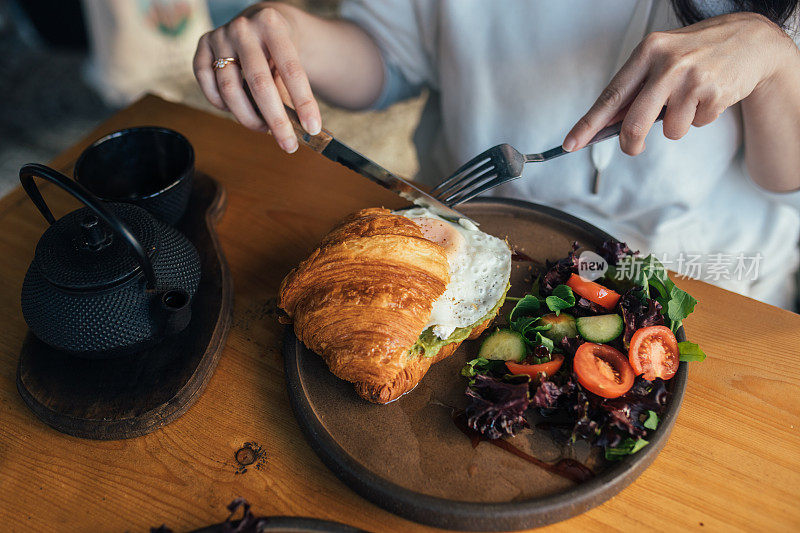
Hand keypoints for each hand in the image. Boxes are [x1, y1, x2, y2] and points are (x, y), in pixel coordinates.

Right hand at [193, 3, 320, 152]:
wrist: (258, 23)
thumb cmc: (279, 49)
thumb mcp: (290, 60)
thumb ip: (288, 89)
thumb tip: (291, 130)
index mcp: (272, 25)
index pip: (291, 69)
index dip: (303, 102)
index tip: (312, 128)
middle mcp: (243, 28)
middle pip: (259, 83)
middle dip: (276, 120)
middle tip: (289, 144)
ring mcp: (219, 37)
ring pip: (230, 90)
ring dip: (249, 117)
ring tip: (264, 128)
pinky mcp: (201, 48)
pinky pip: (209, 87)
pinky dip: (223, 105)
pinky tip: (238, 110)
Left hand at [563, 13, 795, 155]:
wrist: (751, 40)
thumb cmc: (696, 54)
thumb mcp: (662, 60)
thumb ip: (637, 90)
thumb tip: (607, 126)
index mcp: (647, 52)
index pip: (610, 96)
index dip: (588, 124)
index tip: (570, 144)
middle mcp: (667, 63)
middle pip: (634, 123)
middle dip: (631, 144)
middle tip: (633, 148)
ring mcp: (692, 78)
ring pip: (670, 130)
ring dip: (678, 126)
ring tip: (690, 101)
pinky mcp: (715, 93)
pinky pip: (697, 125)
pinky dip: (701, 118)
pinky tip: (710, 96)